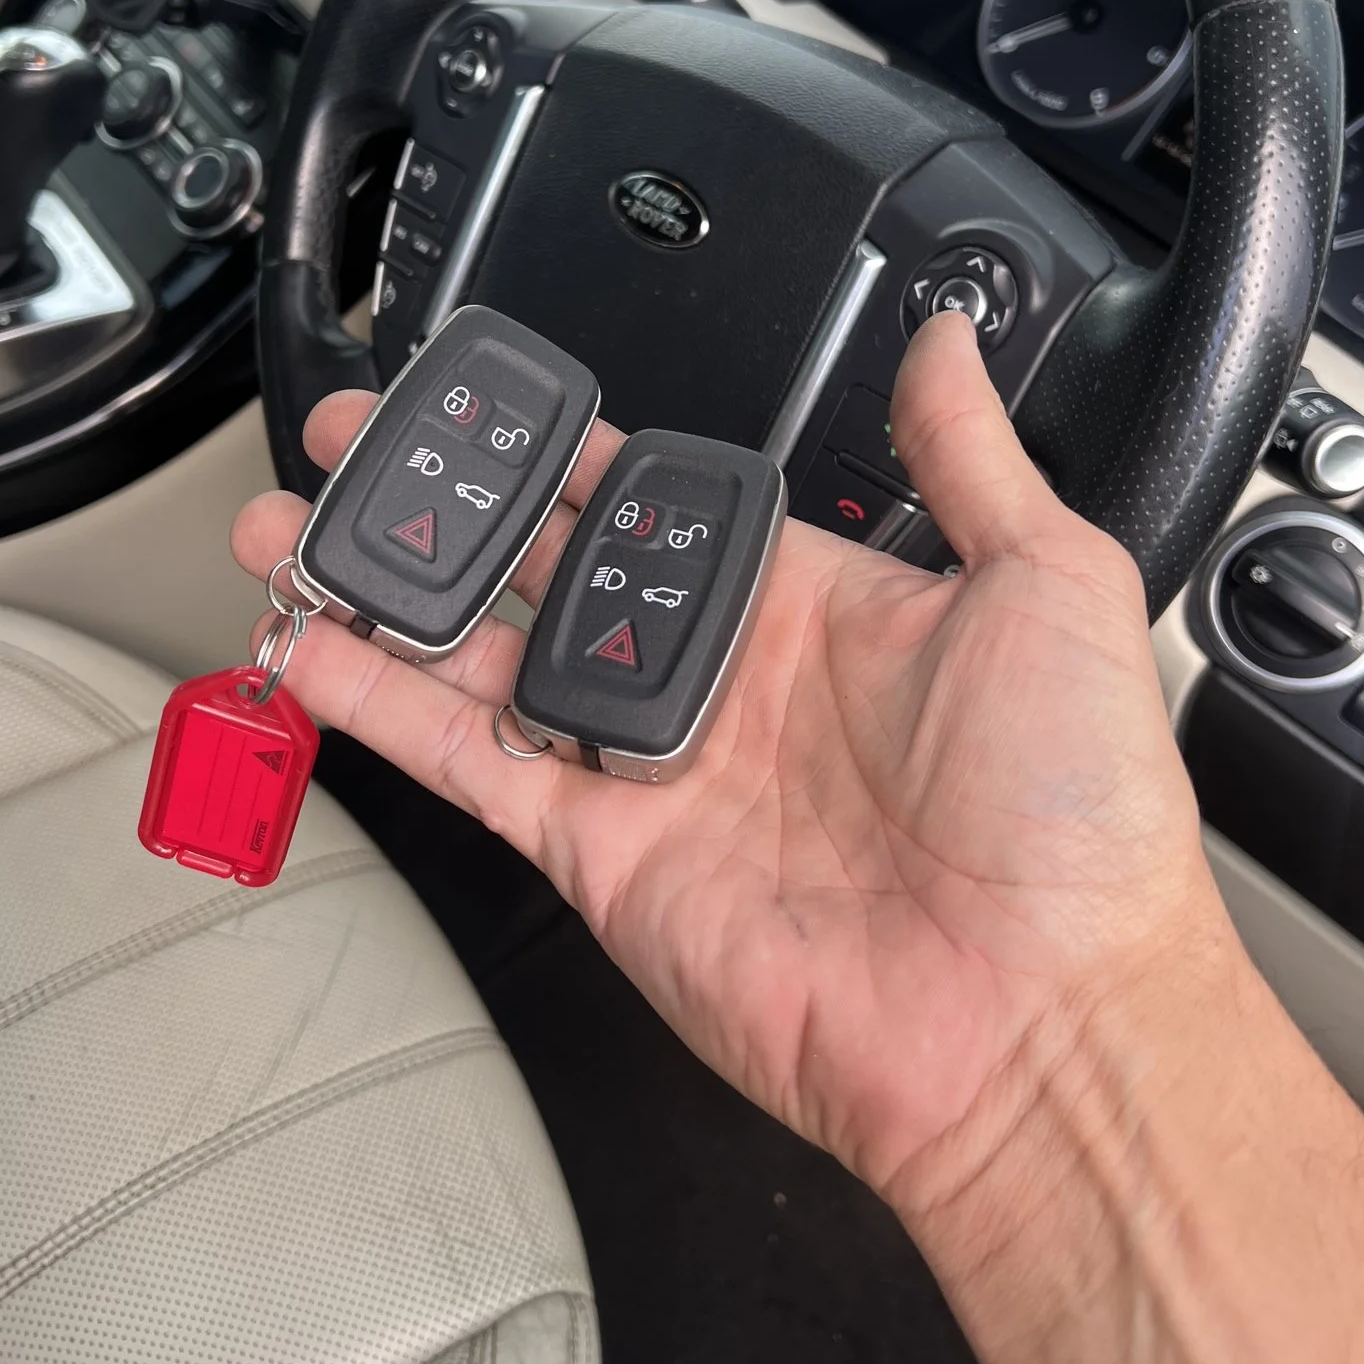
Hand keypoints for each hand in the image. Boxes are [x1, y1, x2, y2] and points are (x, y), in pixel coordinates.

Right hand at [232, 314, 1223, 1207]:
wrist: (1042, 1020)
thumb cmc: (1073, 819)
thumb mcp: (1049, 583)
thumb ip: (968, 455)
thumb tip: (947, 343)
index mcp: (811, 605)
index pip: (655, 501)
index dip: (565, 448)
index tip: (494, 397)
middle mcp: (717, 681)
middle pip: (542, 567)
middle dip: (446, 503)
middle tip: (359, 443)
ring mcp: (648, 766)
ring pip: (481, 656)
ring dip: (383, 591)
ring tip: (291, 525)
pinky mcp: (597, 849)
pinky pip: (465, 759)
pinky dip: (378, 704)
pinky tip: (312, 640)